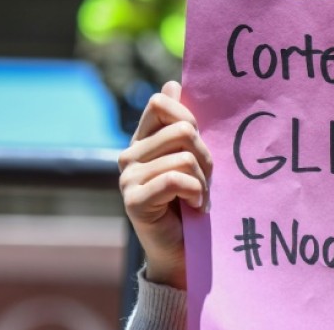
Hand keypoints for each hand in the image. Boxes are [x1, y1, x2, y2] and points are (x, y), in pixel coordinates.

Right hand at [119, 81, 212, 289]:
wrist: (186, 250)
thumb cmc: (193, 200)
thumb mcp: (193, 157)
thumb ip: (182, 123)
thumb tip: (172, 84)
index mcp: (143, 139)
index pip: (161, 104)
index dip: (189, 117)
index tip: (200, 143)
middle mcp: (129, 155)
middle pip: (181, 130)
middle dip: (205, 155)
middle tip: (205, 179)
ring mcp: (128, 178)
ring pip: (184, 156)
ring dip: (203, 180)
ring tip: (199, 197)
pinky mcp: (134, 200)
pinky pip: (176, 179)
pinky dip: (195, 193)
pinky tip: (195, 206)